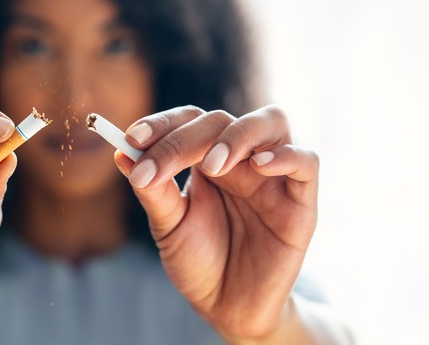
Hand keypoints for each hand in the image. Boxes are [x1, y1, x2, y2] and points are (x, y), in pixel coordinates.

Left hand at [115, 105, 317, 340]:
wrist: (227, 307)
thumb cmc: (198, 261)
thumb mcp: (169, 226)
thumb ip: (152, 191)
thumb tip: (122, 154)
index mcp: (206, 158)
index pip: (188, 121)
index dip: (162, 124)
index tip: (132, 138)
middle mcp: (240, 158)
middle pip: (220, 120)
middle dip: (184, 139)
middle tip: (157, 167)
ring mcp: (272, 176)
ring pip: (271, 122)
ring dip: (238, 135)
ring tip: (212, 164)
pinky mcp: (301, 202)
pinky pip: (307, 162)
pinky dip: (286, 156)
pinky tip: (258, 166)